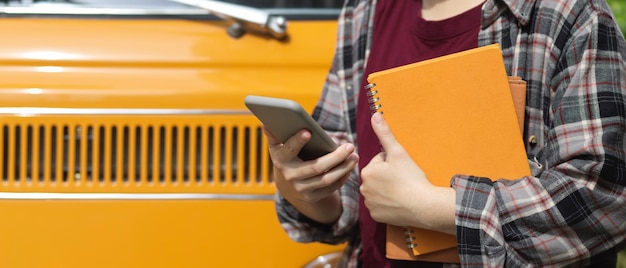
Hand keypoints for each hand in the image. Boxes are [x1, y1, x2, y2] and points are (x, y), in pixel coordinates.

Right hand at [263, 125, 358, 222]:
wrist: (286, 185)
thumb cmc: (287, 158)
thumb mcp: (278, 147)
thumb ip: (274, 134)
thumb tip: (265, 121)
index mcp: (281, 160)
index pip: (289, 150)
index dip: (297, 141)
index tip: (308, 132)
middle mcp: (290, 176)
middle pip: (316, 167)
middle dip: (335, 157)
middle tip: (349, 146)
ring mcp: (301, 189)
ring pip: (327, 179)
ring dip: (343, 168)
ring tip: (354, 156)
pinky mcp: (312, 196)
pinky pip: (331, 188)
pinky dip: (343, 177)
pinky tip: (350, 167)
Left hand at [360, 113, 454, 232]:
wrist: (424, 206)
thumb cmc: (411, 178)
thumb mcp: (398, 152)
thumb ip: (385, 133)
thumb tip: (375, 114)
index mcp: (367, 171)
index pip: (380, 161)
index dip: (393, 163)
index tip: (402, 170)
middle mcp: (363, 188)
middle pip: (378, 177)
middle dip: (388, 176)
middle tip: (403, 181)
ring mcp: (369, 203)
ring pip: (379, 191)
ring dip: (388, 190)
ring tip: (402, 192)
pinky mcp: (376, 216)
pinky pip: (381, 206)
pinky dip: (389, 205)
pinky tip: (400, 203)